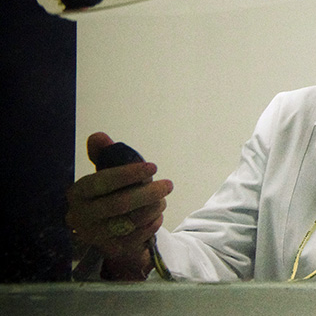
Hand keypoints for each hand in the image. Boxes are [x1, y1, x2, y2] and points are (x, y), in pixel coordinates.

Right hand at [65, 132, 172, 277]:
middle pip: (119, 204)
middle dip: (148, 193)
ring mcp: (96, 236)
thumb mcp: (106, 175)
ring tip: (162, 199)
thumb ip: (104, 155)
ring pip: (132, 220)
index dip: (127, 174)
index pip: (100, 182)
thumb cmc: (109, 196)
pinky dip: (153, 222)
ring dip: (153, 207)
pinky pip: (140, 235)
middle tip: (168, 185)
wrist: (109, 234)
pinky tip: (156, 215)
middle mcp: (80, 217)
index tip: (152, 167)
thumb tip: (98, 136)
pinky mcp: (113, 250)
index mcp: (76, 194)